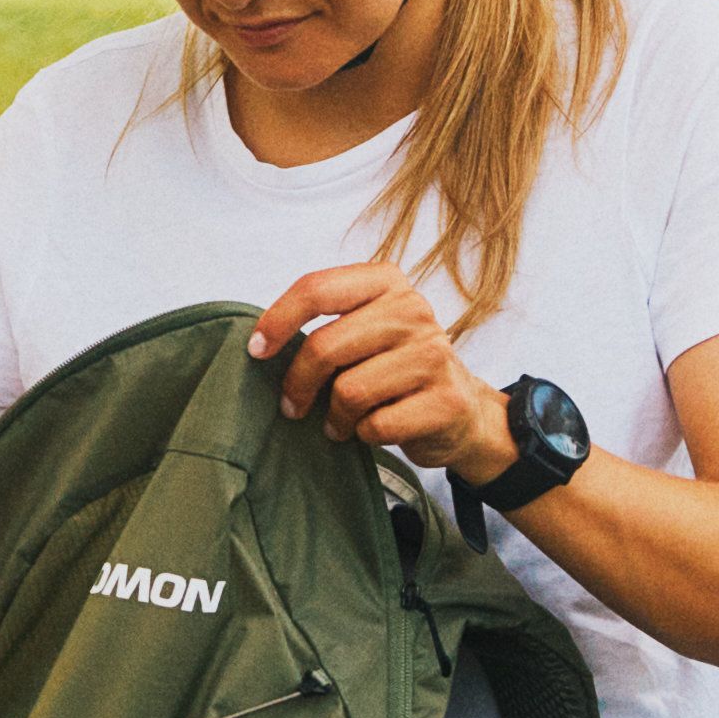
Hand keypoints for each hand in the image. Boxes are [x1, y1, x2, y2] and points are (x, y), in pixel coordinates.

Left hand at [248, 261, 510, 484]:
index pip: (316, 288)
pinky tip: (373, 429)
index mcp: (387, 282)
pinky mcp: (445, 401)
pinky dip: (363, 435)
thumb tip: (262, 345)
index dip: (277, 320)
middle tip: (292, 406)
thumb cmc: (396, 370)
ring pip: (348, 391)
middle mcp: (413, 310)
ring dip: (335, 417)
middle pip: (324, 346)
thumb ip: (328, 324)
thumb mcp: (366, 329)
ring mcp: (433, 355)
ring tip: (342, 421)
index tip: (256, 350)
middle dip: (297, 384)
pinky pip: (375, 425)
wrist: (462, 412)